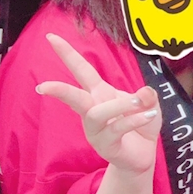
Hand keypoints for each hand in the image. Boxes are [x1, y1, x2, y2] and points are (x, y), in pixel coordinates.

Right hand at [37, 33, 161, 175]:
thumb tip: (144, 91)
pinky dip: (133, 119)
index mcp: (101, 94)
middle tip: (42, 86)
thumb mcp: (149, 105)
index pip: (82, 71)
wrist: (143, 155)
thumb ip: (148, 96)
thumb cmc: (141, 125)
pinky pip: (117, 128)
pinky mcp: (106, 144)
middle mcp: (93, 110)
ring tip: (139, 102)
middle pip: (74, 96)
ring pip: (97, 113)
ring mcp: (96, 130)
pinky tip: (147, 116)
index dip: (68, 54)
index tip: (51, 38)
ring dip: (119, 104)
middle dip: (59, 90)